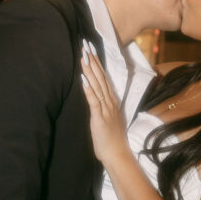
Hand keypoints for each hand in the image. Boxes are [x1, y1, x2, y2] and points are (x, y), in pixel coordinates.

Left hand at [80, 40, 128, 167]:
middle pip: (100, 77)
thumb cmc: (111, 138)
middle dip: (92, 60)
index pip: (103, 78)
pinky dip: (88, 89)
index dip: (96, 63)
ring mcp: (105, 109)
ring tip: (83, 56)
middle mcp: (109, 102)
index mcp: (111, 101)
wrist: (117, 154)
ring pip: (97, 85)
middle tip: (85, 44)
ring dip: (90, 70)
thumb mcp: (108, 118)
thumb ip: (103, 106)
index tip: (90, 49)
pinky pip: (94, 101)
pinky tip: (83, 79)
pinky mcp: (100, 118)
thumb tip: (96, 95)